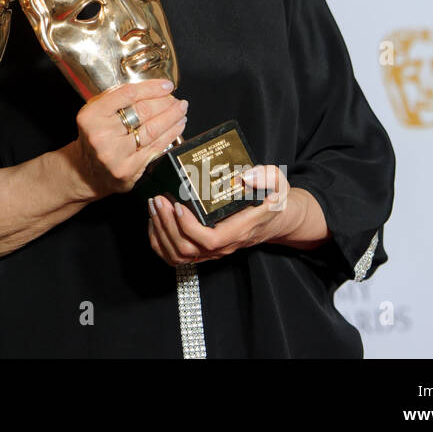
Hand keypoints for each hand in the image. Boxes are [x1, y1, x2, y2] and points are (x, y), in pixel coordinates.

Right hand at [71, 80, 187, 199]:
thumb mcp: (95, 114)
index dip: (151, 88)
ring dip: (172, 118)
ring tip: (181, 110)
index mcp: (91, 116)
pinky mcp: (129, 169)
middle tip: (176, 99)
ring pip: (152, 130)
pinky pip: (155, 147)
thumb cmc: (94, 138)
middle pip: (143, 111)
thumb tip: (150, 88)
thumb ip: (115, 99)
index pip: (127, 94)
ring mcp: (116, 154)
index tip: (166, 85)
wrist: (86, 172)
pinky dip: (170, 135)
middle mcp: (101, 135)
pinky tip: (177, 126)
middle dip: (165, 102)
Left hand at [146, 165, 299, 264]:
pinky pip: (175, 256)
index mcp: (239, 230)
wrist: (275, 219)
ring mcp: (212, 250)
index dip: (189, 226)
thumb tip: (246, 176)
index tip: (177, 204)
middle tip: (158, 200)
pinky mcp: (203, 249)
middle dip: (166, 225)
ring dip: (160, 233)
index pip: (209, 240)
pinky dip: (159, 241)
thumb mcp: (278, 184)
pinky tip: (155, 220)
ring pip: (178, 255)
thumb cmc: (273, 200)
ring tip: (154, 206)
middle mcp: (224, 245)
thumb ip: (268, 176)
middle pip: (187, 249)